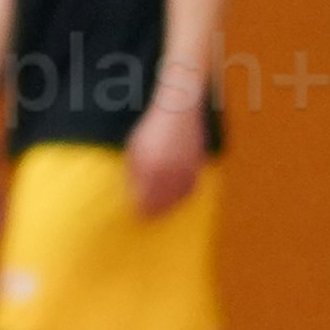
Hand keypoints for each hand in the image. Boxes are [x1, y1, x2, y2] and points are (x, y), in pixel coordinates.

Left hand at [123, 84, 209, 219]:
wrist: (179, 113)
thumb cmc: (151, 130)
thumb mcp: (134, 150)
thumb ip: (133, 174)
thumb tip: (134, 194)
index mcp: (150, 169)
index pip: (145, 201)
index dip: (140, 210)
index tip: (137, 215)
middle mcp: (169, 173)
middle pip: (162, 203)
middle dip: (153, 211)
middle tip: (147, 216)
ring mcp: (185, 171)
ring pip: (177, 198)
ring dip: (168, 206)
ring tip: (160, 210)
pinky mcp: (196, 168)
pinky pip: (189, 189)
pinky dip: (182, 196)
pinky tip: (175, 198)